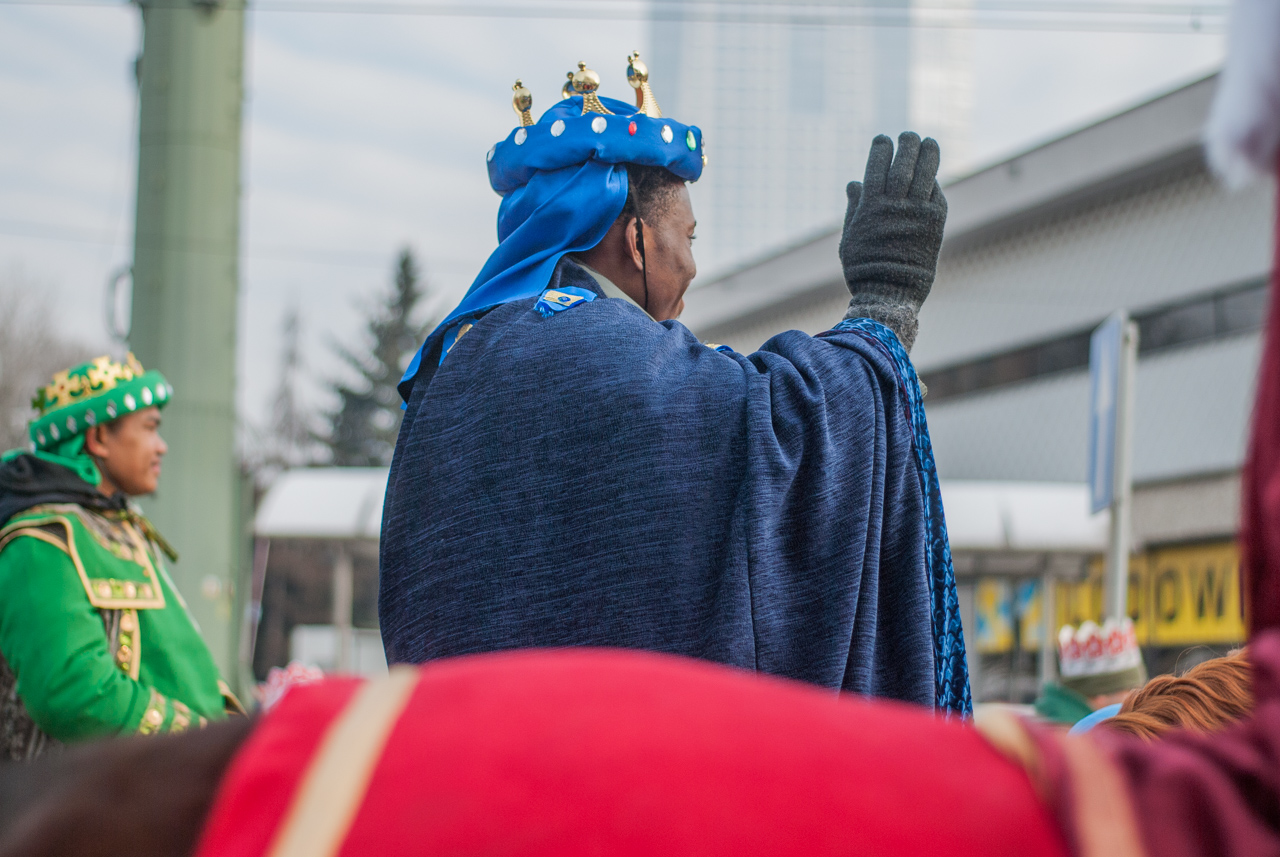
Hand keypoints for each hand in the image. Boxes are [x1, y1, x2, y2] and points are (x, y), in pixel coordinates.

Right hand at [839, 132, 946, 350]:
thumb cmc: (864, 268)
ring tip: (929, 142)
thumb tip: (853, 183)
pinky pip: (936, 195)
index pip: (877, 166)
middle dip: (907, 145)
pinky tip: (931, 178)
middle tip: (909, 135)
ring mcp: (917, 213)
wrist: (889, 292)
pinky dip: (933, 184)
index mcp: (871, 206)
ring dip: (928, 154)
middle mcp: (895, 205)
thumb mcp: (850, 237)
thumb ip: (854, 208)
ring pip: (925, 173)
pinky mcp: (935, 223)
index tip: (883, 139)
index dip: (881, 149)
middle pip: (904, 164)